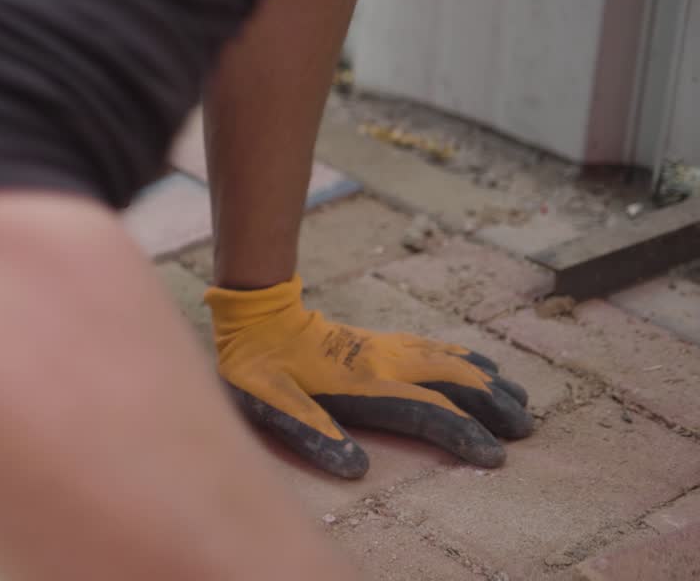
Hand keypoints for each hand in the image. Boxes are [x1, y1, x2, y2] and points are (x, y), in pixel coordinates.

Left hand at [204, 276, 532, 477]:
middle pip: (452, 383)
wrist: (257, 315)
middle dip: (492, 406)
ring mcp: (386, 348)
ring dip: (487, 382)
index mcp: (363, 384)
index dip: (464, 434)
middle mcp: (384, 363)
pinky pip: (435, 348)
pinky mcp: (381, 341)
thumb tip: (356, 468)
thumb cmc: (259, 366)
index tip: (496, 455)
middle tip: (526, 429)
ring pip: (449, 362)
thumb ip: (312, 431)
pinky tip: (482, 366)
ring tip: (521, 400)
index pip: (427, 412)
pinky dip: (466, 359)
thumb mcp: (272, 402)